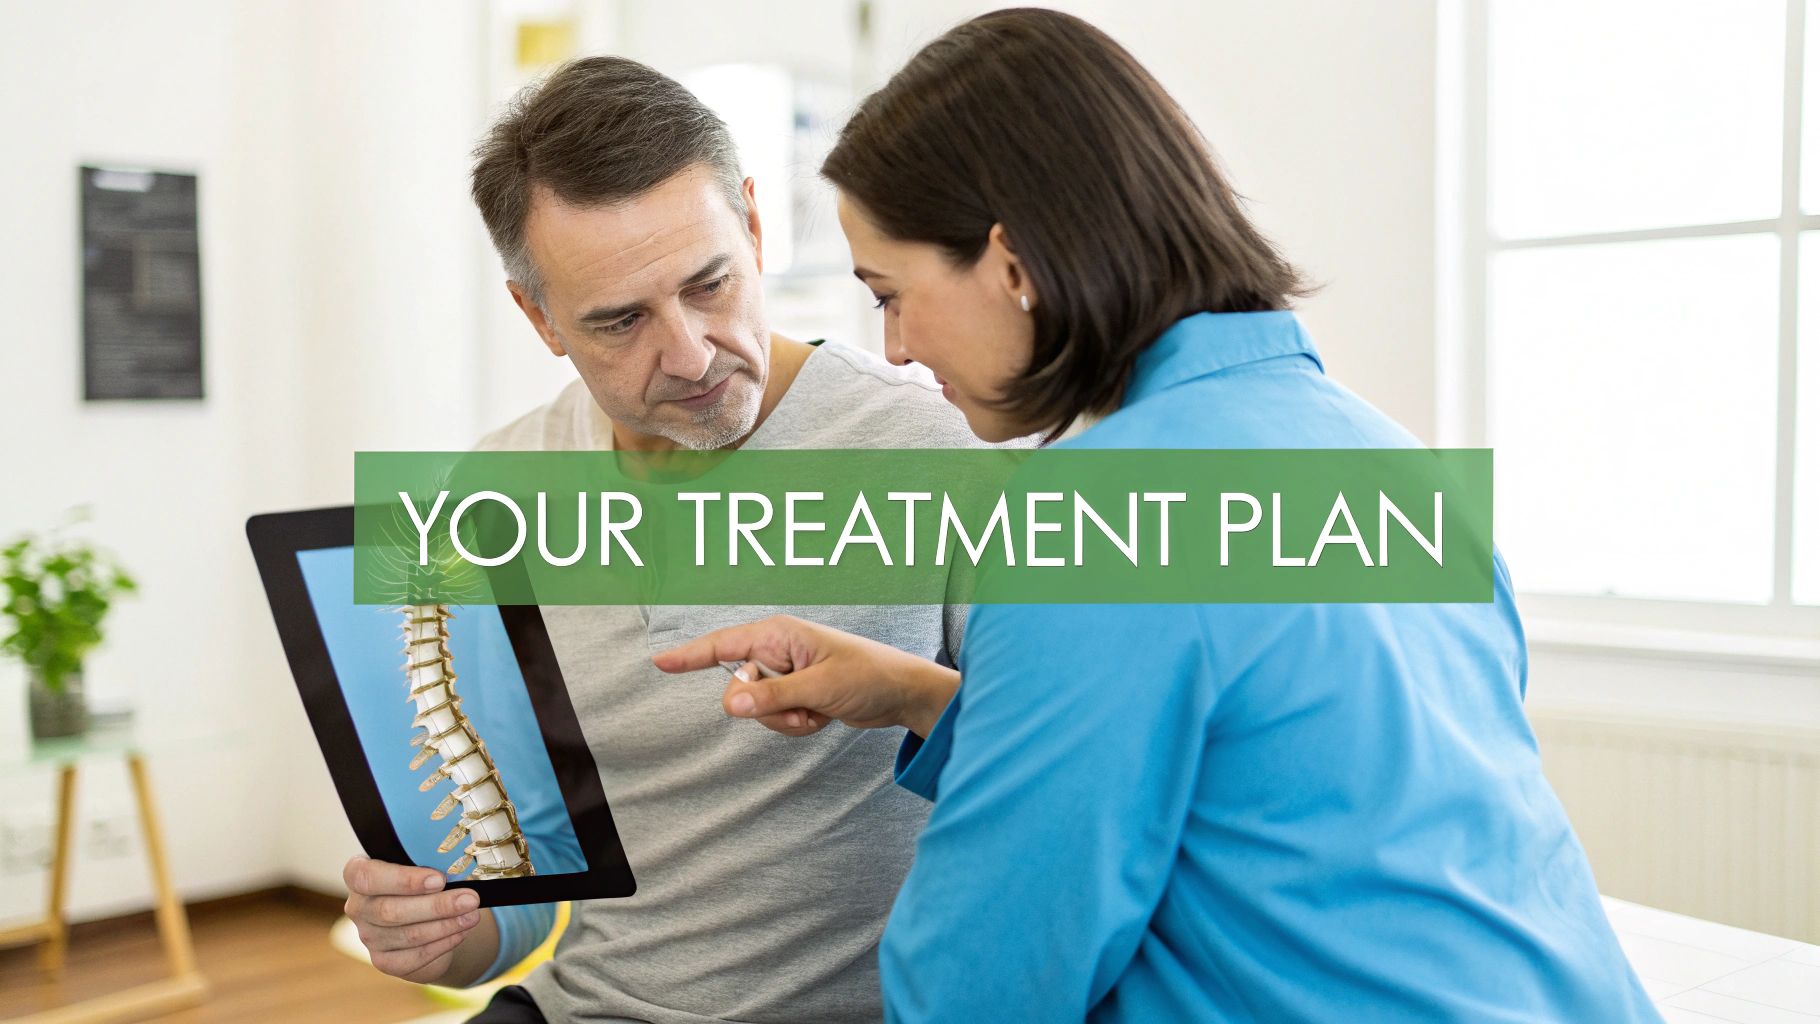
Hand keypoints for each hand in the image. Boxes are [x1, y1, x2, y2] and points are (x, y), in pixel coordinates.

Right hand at [343, 856, 484, 983]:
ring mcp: (368, 937)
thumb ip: (429, 861)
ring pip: (407, 935)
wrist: (422, 915)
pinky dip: (442, 944)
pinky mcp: (384, 961)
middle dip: (436, 905)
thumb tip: (460, 863)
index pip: (366, 877)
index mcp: (358, 875)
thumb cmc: (421, 880)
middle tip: (470, 899)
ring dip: (445, 925)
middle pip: (390, 911)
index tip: (439, 879)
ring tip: (472, 915)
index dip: (403, 880)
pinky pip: (415, 956)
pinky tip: (461, 933)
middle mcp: (358, 907)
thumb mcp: (421, 863)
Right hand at [652, 614, 959, 737]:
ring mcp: (785, 674)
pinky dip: (797, 725)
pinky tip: (823, 716)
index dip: (690, 656)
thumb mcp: (819, 688)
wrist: (901, 693)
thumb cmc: (868, 675)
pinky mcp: (794, 694)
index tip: (659, 663)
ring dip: (785, 720)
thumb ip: (773, 696)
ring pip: (757, 709)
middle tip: (801, 707)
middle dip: (766, 708)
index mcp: (778, 634)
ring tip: (819, 710)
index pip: (722, 646)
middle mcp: (777, 651)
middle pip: (738, 689)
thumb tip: (732, 704)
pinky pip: (776, 719)